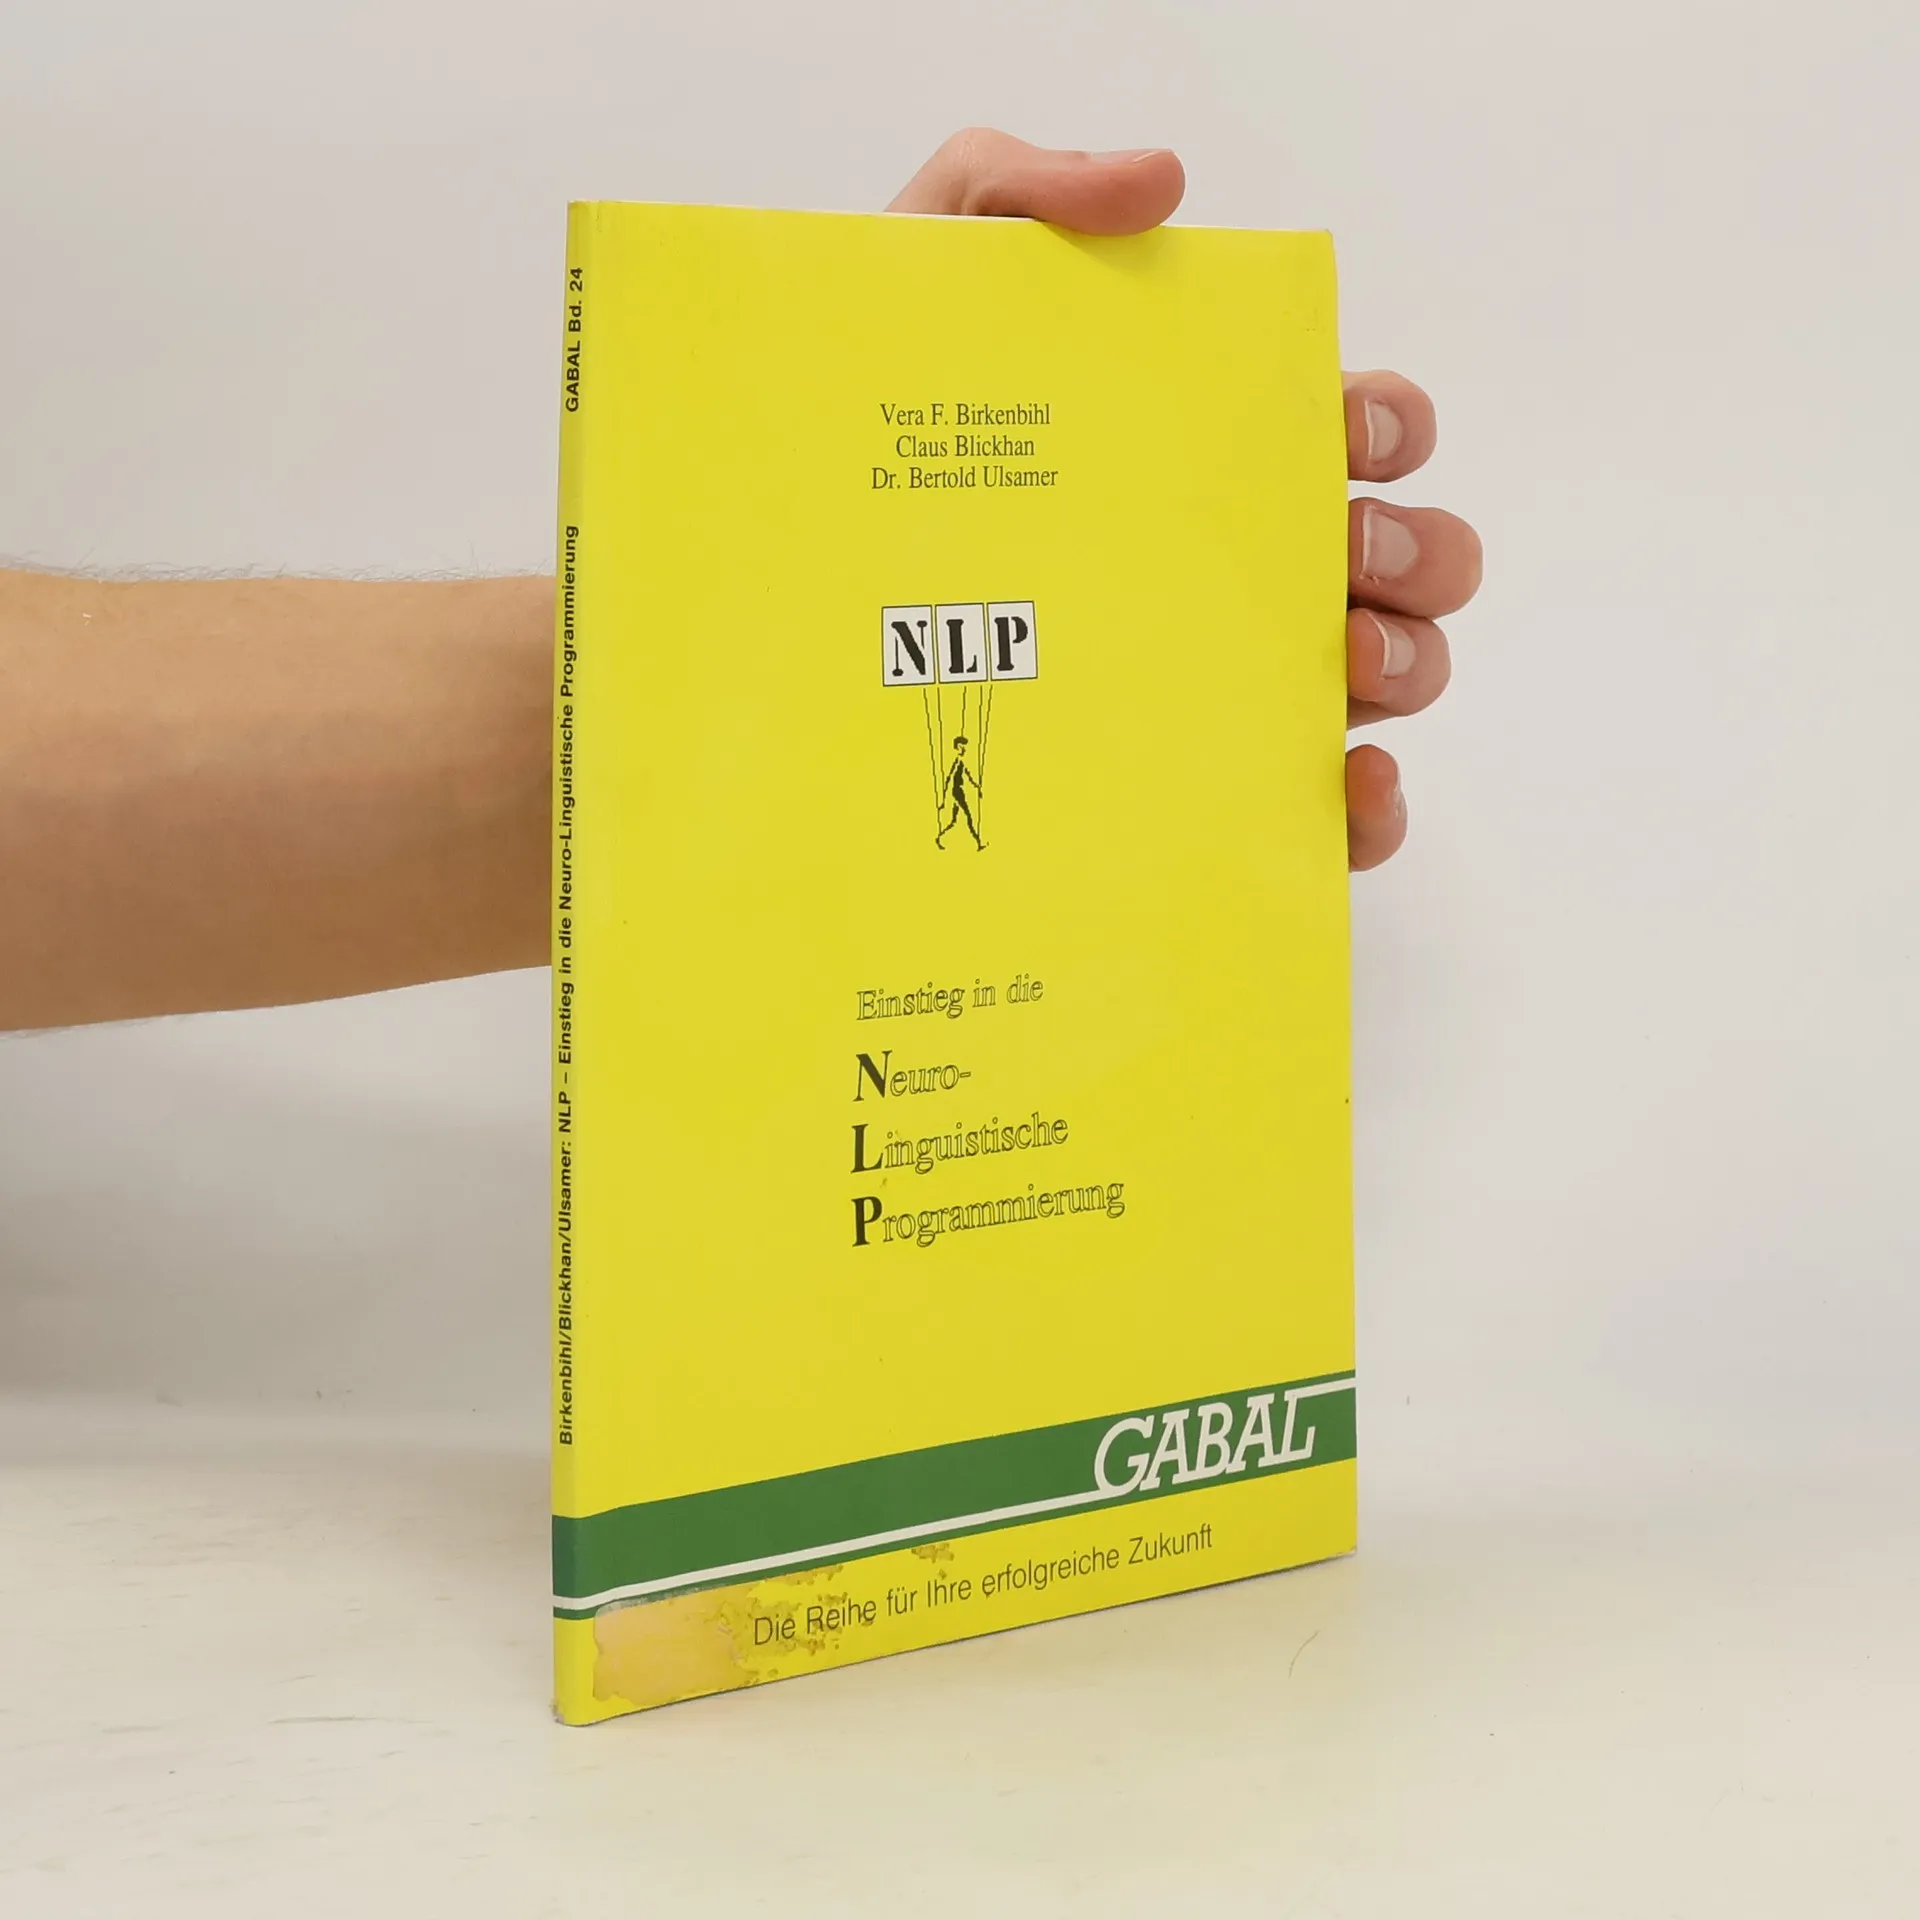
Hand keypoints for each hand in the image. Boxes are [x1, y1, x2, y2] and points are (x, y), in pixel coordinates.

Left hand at [891, 130, 1480, 870]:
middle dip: (1414, 551)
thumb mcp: (921, 283)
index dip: (1385, 422)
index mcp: (1206, 451)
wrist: (773, 583)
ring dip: (1406, 663)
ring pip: (1390, 677)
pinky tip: (1343, 778)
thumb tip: (1161, 181)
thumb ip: (1024, 194)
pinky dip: (1368, 804)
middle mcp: (1236, 568)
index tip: (1346, 431)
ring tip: (1345, 659)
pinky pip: (1323, 816)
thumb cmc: (868, 441)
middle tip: (1341, 555)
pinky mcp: (1198, 792)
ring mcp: (1227, 684)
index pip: (1353, 426)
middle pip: (1401, 557)